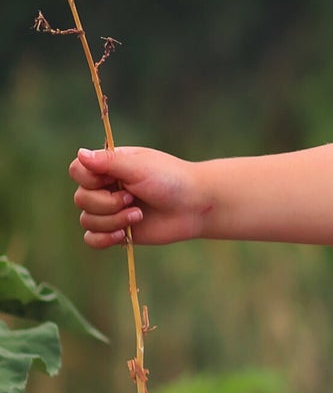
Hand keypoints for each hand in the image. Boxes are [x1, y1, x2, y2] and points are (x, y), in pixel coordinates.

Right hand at [70, 145, 207, 247]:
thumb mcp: (139, 166)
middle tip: (133, 198)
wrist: (195, 205)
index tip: (114, 179)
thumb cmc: (170, 179)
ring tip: (138, 215)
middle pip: (80, 199)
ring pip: (87, 221)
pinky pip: (92, 240)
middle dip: (107, 203)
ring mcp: (110, 211)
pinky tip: (124, 235)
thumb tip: (80, 153)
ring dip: (112, 220)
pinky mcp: (117, 231)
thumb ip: (109, 162)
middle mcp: (105, 187)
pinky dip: (103, 239)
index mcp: (107, 167)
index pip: (76, 171)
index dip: (90, 179)